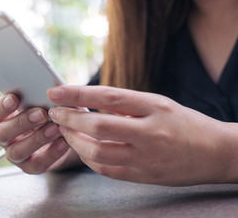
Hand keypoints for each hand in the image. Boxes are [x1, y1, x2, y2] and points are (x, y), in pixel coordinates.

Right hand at [0, 93, 80, 173]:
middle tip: (40, 114)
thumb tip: (54, 88)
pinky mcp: (30, 166)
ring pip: (17, 151)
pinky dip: (51, 153)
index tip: (14, 98)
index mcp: (5, 117)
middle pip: (3, 132)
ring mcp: (16, 153)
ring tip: (54, 128)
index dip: (2, 106)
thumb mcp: (48, 101)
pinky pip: (37, 164)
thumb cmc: (50, 112)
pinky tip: (63, 142)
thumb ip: (45, 95)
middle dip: (21, 122)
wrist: (62, 134)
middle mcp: (6, 136)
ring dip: (36, 139)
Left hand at [47, 85, 237, 185]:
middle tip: (55, 112)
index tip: (56, 91)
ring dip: (74, 140)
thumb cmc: (183, 123)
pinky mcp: (143, 176)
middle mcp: (150, 133)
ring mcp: (146, 158)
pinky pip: (106, 169)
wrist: (213, 153)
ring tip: (65, 130)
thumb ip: (124, 104)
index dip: (78, 93)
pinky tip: (81, 147)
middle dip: (70, 118)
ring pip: (97, 152)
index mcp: (155, 107)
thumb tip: (88, 101)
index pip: (109, 97)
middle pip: (99, 126)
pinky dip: (87, 157)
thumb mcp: (158, 103)